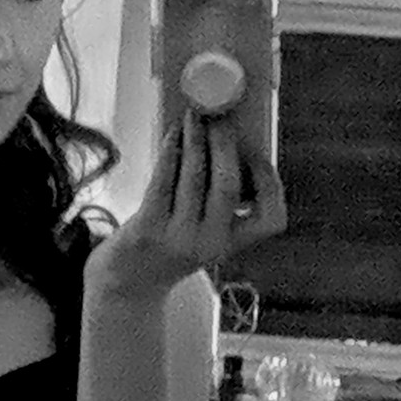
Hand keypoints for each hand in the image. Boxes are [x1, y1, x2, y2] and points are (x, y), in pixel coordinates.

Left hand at [92, 109, 286, 299]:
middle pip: (228, 186)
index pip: (271, 219)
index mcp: (230, 244)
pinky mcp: (147, 229)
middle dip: (225, 144)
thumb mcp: (204, 232)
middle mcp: (209, 244)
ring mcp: (178, 238)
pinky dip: (170, 152)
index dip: (271, 183)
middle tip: (220, 117)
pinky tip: (172, 135)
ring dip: (196, 140)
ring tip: (194, 117)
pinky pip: (163, 181)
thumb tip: (228, 142)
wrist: (128, 283)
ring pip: (194, 177)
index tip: (258, 154)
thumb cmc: (169, 246)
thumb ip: (219, 201)